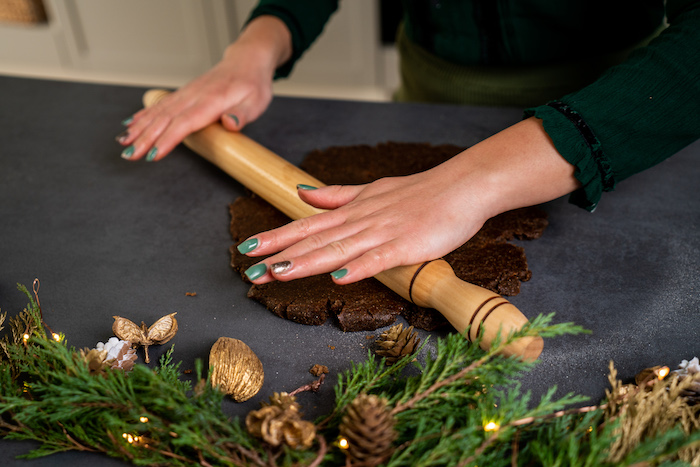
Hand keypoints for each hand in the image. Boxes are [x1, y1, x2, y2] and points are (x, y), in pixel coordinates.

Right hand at [116, 16, 291, 161]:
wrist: (246, 61)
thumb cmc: (253, 84)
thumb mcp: (256, 101)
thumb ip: (242, 114)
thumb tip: (230, 124)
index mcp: (211, 101)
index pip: (185, 123)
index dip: (168, 139)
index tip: (154, 154)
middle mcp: (194, 96)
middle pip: (165, 119)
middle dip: (145, 138)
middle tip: (130, 155)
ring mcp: (186, 94)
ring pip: (158, 112)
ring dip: (139, 128)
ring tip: (123, 143)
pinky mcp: (183, 94)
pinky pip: (160, 105)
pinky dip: (143, 115)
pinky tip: (130, 125)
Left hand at [238, 118, 580, 284]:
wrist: (461, 186)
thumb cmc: (419, 193)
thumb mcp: (372, 191)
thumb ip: (337, 196)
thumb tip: (302, 193)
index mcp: (352, 210)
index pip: (308, 225)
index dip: (278, 236)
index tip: (248, 247)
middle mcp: (361, 220)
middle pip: (315, 239)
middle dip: (280, 254)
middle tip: (247, 268)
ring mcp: (383, 232)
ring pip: (339, 249)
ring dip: (307, 261)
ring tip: (277, 273)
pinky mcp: (407, 244)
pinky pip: (380, 258)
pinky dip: (359, 267)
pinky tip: (339, 277)